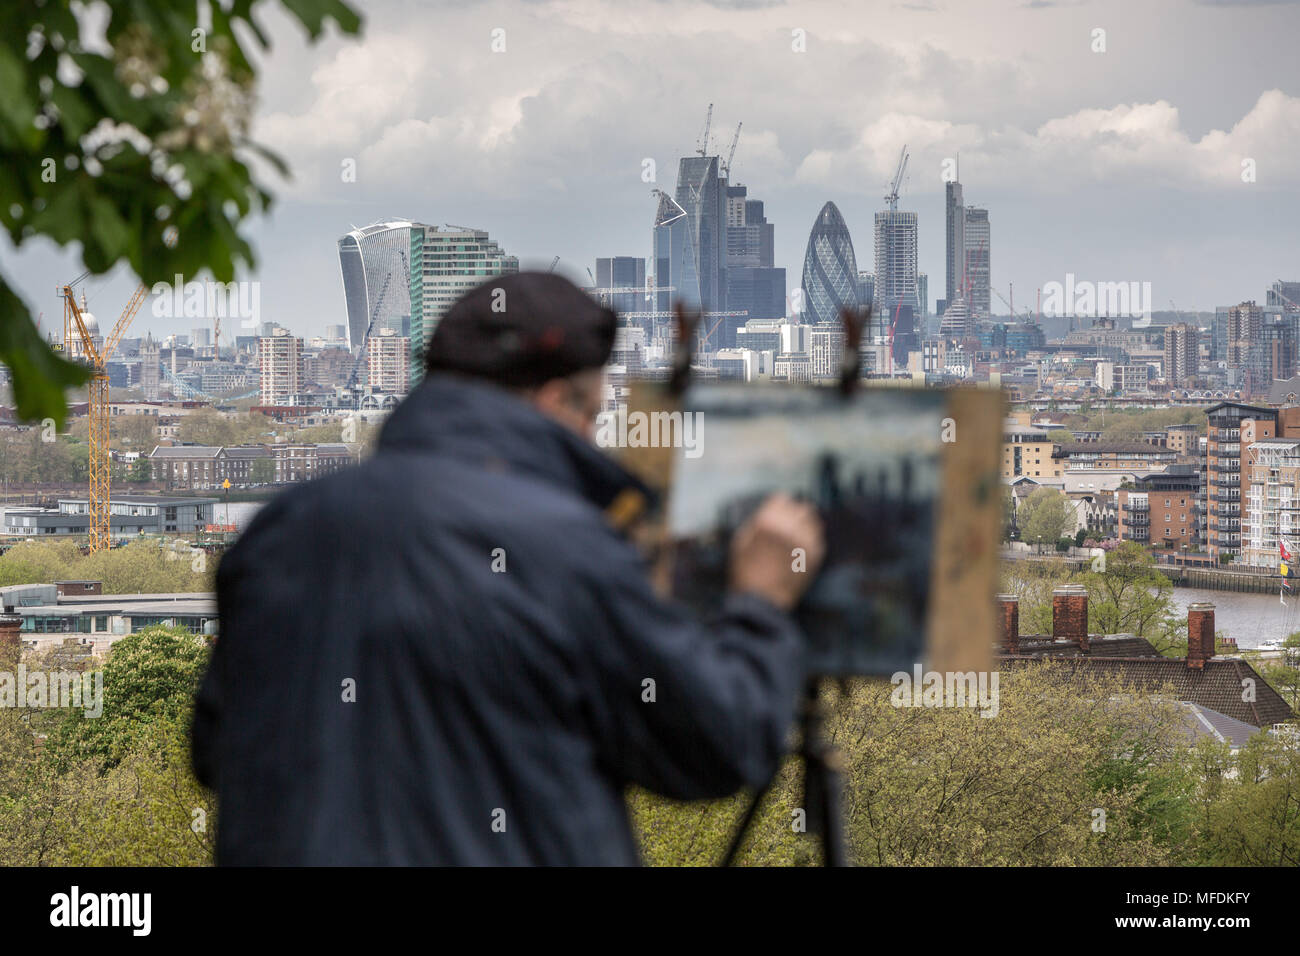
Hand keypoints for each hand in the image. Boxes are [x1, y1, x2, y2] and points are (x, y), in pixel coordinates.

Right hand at [728, 493, 825, 611]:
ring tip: (796, 535)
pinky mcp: (815, 555)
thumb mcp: (740, 542)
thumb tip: (767, 511)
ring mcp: (805, 541)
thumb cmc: (746, 572)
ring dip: (805, 524)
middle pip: (801, 507)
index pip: (782, 499)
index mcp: (768, 522)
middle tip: (787, 524)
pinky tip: (800, 548)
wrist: (762, 602)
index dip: (777, 506)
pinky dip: (811, 538)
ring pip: (813, 520)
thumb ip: (754, 522)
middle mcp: (789, 527)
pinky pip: (818, 537)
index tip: (776, 513)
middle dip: (793, 514)